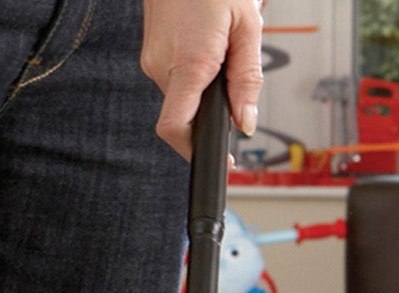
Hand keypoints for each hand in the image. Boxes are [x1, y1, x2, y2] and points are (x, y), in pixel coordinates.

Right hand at [142, 0, 262, 157]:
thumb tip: (246, 122)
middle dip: (211, 112)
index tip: (218, 160)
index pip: (175, 128)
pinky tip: (206, 47)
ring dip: (203, 90)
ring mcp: (152, 60)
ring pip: (181, 97)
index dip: (196, 152)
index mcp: (188, 62)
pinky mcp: (151, 54)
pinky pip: (174, 79)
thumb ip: (247, 79)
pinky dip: (193, 75)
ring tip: (221, 52)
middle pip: (185, 115)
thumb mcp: (246, 26)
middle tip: (234, 86)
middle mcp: (162, 66)